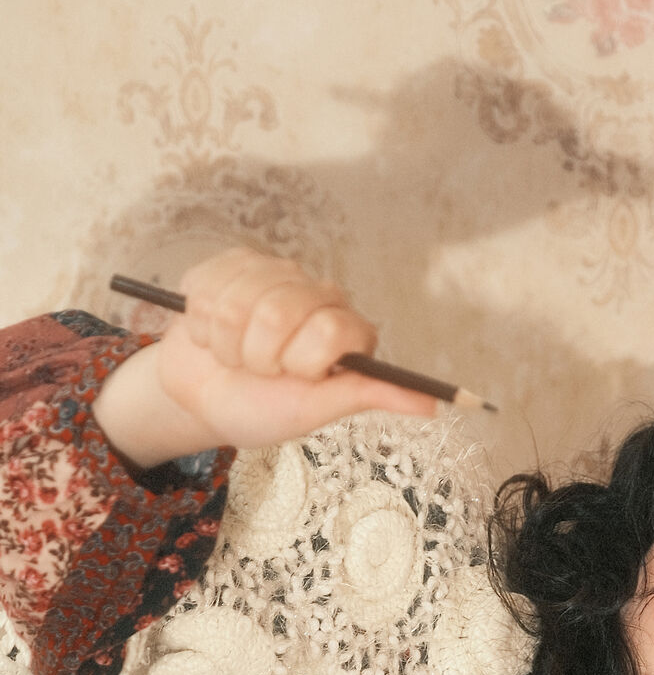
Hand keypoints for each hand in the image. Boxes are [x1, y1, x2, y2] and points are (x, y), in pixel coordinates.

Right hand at [94, 249, 437, 468]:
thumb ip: (368, 396)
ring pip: (238, 300)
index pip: (329, 331)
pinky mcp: (230, 263)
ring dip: (226, 343)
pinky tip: (211, 334)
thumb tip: (431, 406)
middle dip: (258, 355)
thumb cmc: (262, 409)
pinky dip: (201, 324)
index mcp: (346, 328)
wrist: (201, 401)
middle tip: (260, 370)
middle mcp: (315, 294)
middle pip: (279, 310)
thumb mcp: (316, 411)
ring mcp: (272, 274)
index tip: (293, 378)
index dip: (299, 362)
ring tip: (234, 356)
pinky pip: (207, 286)